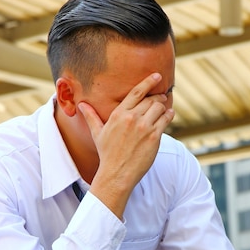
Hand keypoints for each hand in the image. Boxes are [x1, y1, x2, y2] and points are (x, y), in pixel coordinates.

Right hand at [79, 73, 173, 217]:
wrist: (117, 174)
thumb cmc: (107, 154)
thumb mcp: (97, 133)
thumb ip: (91, 116)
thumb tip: (81, 105)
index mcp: (119, 114)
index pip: (136, 92)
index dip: (148, 82)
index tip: (157, 76)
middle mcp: (132, 118)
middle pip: (150, 100)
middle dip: (157, 97)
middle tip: (161, 97)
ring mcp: (144, 127)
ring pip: (159, 108)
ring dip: (163, 106)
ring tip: (165, 108)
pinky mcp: (154, 137)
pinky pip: (165, 120)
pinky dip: (169, 115)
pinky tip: (168, 115)